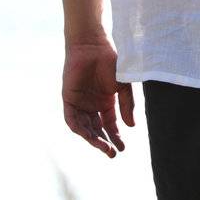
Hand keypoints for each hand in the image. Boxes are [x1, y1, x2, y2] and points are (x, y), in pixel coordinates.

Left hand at [62, 40, 134, 157]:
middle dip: (105, 142)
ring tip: (104, 147)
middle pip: (97, 130)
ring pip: (85, 127)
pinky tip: (88, 135)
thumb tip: (131, 126)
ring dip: (93, 139)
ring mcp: (80, 103)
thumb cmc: (110, 61)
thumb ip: (127, 105)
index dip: (116, 137)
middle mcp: (92, 105)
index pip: (110, 125)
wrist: (93, 46)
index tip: (123, 148)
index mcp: (106, 103)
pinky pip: (72, 119)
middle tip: (113, 153)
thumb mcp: (123, 86)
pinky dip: (79, 128)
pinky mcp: (69, 99)